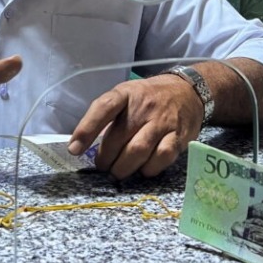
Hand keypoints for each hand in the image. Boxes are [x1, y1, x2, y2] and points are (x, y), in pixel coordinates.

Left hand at [68, 74, 203, 179]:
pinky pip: (161, 157)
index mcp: (126, 93)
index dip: (87, 129)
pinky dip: (148, 169)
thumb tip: (85, 145)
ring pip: (137, 151)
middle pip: (118, 138)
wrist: (188, 90)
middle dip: (105, 159)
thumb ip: (109, 116)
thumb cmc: (149, 97)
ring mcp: (162, 121)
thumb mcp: (126, 95)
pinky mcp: (179, 136)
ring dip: (123, 168)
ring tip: (119, 171)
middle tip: (103, 165)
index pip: (103, 108)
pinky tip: (143, 169)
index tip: (74, 150)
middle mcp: (144, 106)